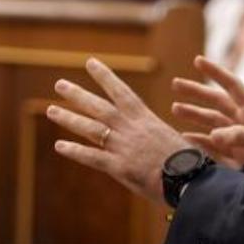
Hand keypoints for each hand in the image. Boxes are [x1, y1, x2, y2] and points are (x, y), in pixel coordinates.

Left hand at [49, 58, 191, 204]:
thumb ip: (155, 136)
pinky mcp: (119, 167)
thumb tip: (149, 136)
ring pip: (90, 128)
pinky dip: (75, 151)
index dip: (105, 76)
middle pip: (99, 107)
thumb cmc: (189, 162)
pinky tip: (59, 145)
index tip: (90, 62)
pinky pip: (92, 157)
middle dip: (78, 95)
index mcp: (146, 119)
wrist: (191, 180)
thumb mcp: (171, 140)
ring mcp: (123, 147)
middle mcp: (131, 128)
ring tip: (51, 109)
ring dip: (69, 118)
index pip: (121, 91)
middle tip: (59, 84)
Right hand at [170, 56, 243, 187]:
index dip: (216, 73)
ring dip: (194, 115)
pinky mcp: (237, 156)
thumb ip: (243, 136)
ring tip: (175, 108)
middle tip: (176, 84)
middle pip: (216, 102)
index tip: (198, 61)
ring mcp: (239, 139)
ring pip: (211, 122)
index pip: (232, 87)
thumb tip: (214, 134)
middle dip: (196, 93)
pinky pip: (212, 146)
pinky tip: (185, 138)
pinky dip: (198, 141)